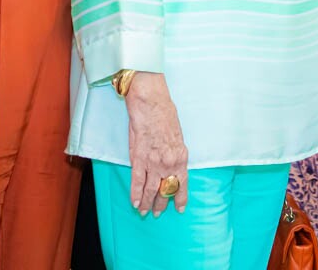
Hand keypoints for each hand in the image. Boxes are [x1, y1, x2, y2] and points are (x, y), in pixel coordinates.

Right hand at [125, 72, 187, 216]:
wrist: (151, 105)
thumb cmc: (165, 115)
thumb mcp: (178, 137)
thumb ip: (176, 154)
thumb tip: (173, 165)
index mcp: (181, 157)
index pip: (182, 184)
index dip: (180, 198)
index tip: (180, 208)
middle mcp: (169, 163)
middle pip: (166, 190)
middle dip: (162, 204)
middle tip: (158, 213)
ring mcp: (153, 163)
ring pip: (151, 190)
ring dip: (148, 203)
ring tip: (145, 212)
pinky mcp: (138, 159)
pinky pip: (137, 182)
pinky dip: (135, 194)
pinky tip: (135, 203)